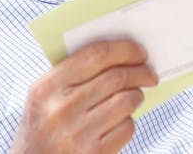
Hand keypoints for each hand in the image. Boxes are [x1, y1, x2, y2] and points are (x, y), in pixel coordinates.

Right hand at [10, 40, 158, 153]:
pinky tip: (119, 122)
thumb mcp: (43, 99)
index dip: (124, 49)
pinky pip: (127, 127)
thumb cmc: (42, 129)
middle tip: (149, 74)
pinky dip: (128, 122)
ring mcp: (77, 133)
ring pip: (127, 100)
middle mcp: (61, 109)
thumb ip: (71, 75)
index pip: (96, 54)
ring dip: (137, 95)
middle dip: (141, 71)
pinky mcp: (94, 153)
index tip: (140, 51)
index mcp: (47, 87)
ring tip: (134, 96)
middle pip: (117, 76)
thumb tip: (119, 54)